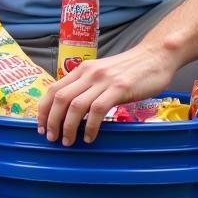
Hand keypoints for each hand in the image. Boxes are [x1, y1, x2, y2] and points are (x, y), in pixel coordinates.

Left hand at [36, 44, 176, 144]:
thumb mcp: (102, 75)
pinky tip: (90, 137)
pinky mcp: (119, 88)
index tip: (41, 125)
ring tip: (68, 141)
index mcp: (81, 70)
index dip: (44, 109)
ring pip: (75, 105)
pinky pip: (98, 109)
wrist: (155, 56)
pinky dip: (90, 126)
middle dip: (51, 121)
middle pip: (60, 98)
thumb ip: (87, 87)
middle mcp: (88, 73)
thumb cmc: (130, 70)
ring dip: (68, 127)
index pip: (53, 89)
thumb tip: (72, 110)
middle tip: (51, 137)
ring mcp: (103, 80)